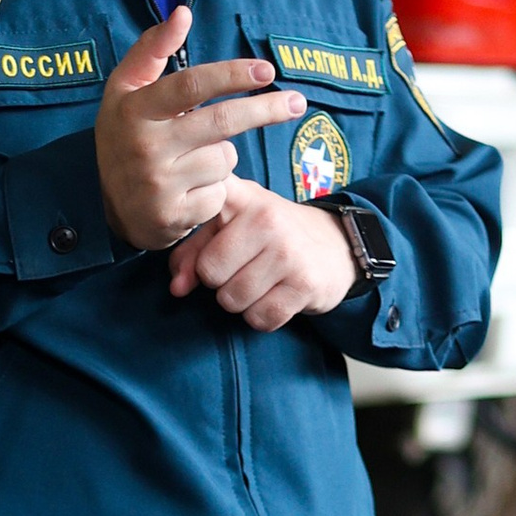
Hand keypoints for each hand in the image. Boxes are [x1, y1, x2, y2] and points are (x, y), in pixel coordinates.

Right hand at [94, 4, 303, 252]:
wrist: (104, 204)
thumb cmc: (125, 132)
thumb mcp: (126, 88)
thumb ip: (153, 48)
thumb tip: (182, 12)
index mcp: (135, 109)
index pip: (190, 86)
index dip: (232, 75)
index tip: (266, 69)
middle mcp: (146, 146)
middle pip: (222, 122)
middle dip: (265, 109)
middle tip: (297, 102)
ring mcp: (159, 184)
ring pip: (225, 159)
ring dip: (223, 155)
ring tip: (195, 159)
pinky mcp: (173, 216)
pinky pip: (219, 194)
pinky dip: (215, 189)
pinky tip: (190, 189)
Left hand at [167, 184, 364, 331]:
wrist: (338, 245)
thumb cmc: (272, 236)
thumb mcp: (233, 226)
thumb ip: (193, 251)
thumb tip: (177, 287)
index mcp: (243, 198)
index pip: (205, 204)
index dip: (187, 216)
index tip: (191, 220)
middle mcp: (266, 220)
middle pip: (210, 272)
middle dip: (218, 281)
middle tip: (239, 269)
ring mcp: (288, 252)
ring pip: (232, 300)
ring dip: (239, 301)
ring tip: (258, 283)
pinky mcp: (305, 284)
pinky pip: (260, 318)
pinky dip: (261, 317)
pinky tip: (274, 298)